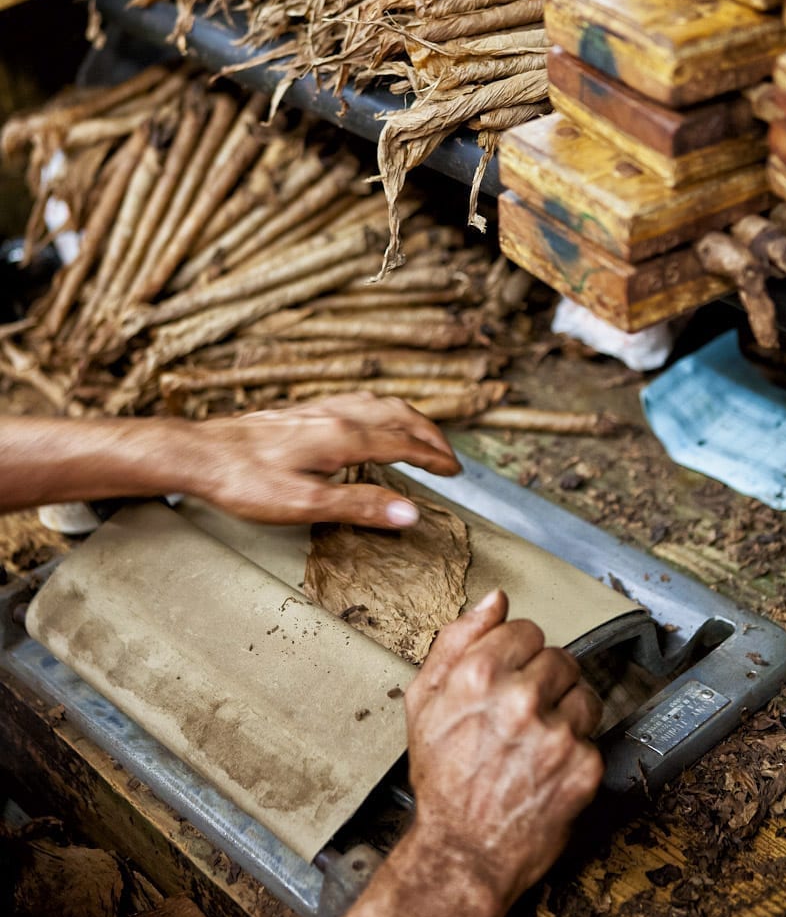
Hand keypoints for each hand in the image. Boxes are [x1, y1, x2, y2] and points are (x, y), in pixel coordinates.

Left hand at [190, 392, 459, 527]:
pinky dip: (384, 414)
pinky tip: (374, 425)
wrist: (200, 454)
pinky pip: (359, 404)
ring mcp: (319, 410)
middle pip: (398, 416)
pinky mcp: (304, 413)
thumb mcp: (304, 504)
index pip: (402, 443)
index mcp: (342, 437)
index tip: (455, 471)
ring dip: (409, 420)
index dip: (432, 457)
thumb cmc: (245, 481)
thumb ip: (359, 506)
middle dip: (429, 435)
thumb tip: (410, 513)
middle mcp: (335, 415)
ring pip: (379, 404)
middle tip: (449, 458)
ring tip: (423, 438)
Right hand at [403, 589, 602, 916]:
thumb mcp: (424, 699)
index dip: (517, 655)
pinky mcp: (584, 767)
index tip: (509, 678)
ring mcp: (557, 734)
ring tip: (539, 739)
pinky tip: (548, 767)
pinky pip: (593, 738)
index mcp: (480, 674)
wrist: (461, 851)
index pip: (527, 630)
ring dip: (566, 711)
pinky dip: (576, 751)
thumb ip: (456, 639)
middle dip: (545, 681)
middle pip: (561, 658)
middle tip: (523, 713)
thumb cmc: (441, 777)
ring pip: (584, 694)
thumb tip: (494, 600)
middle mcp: (521, 699)